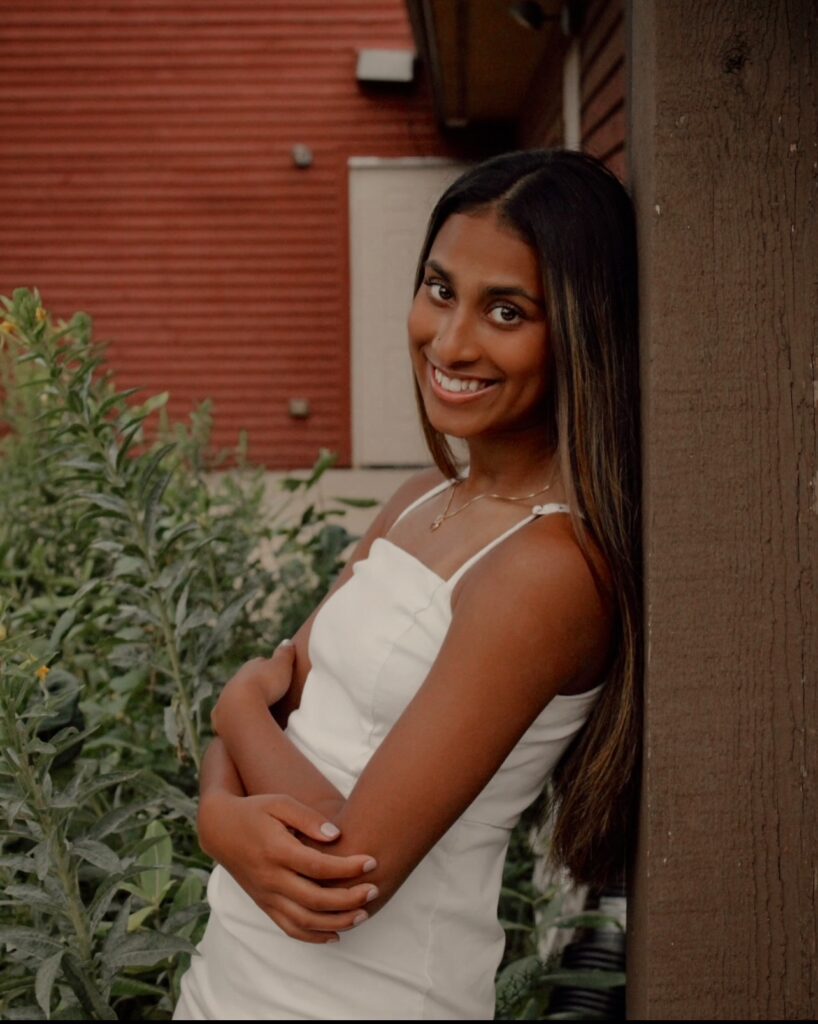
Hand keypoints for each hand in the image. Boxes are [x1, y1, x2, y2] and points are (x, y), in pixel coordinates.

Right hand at [198, 789, 378, 943]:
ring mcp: (266, 895)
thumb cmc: (255, 810)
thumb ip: (308, 818)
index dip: (348, 867)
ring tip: (363, 913)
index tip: (372, 861)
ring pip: (304, 920)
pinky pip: (289, 929)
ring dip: (336, 921)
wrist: (220, 829)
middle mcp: (270, 878)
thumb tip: (336, 835)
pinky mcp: (264, 905)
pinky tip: (336, 933)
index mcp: (276, 851)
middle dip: (349, 898)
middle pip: (315, 899)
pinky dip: (313, 936)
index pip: (318, 866)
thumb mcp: (280, 803)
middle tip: (375, 889)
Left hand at [212, 641, 295, 734]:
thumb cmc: (266, 684)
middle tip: (266, 693)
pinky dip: (235, 718)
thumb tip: (287, 641)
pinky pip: (229, 716)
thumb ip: (284, 653)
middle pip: (246, 680)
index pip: (260, 663)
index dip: (268, 668)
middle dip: (254, 685)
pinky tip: (241, 723)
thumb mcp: (281, 665)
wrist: (241, 706)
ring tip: (255, 711)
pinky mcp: (221, 717)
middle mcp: (236, 680)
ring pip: (235, 698)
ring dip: (244, 702)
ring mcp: (226, 698)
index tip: (276, 674)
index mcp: (251, 666)